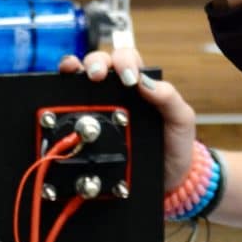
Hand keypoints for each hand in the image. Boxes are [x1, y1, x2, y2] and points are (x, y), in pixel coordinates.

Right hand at [59, 46, 197, 187]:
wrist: (165, 181)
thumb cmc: (173, 147)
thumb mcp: (180, 120)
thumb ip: (169, 98)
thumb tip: (145, 82)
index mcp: (139, 85)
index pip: (126, 59)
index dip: (123, 61)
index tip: (128, 78)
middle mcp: (115, 93)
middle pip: (98, 63)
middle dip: (95, 63)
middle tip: (96, 76)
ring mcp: (98, 110)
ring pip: (79, 80)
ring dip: (72, 72)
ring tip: (73, 74)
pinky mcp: (85, 129)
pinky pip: (69, 110)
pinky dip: (61, 99)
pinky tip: (61, 98)